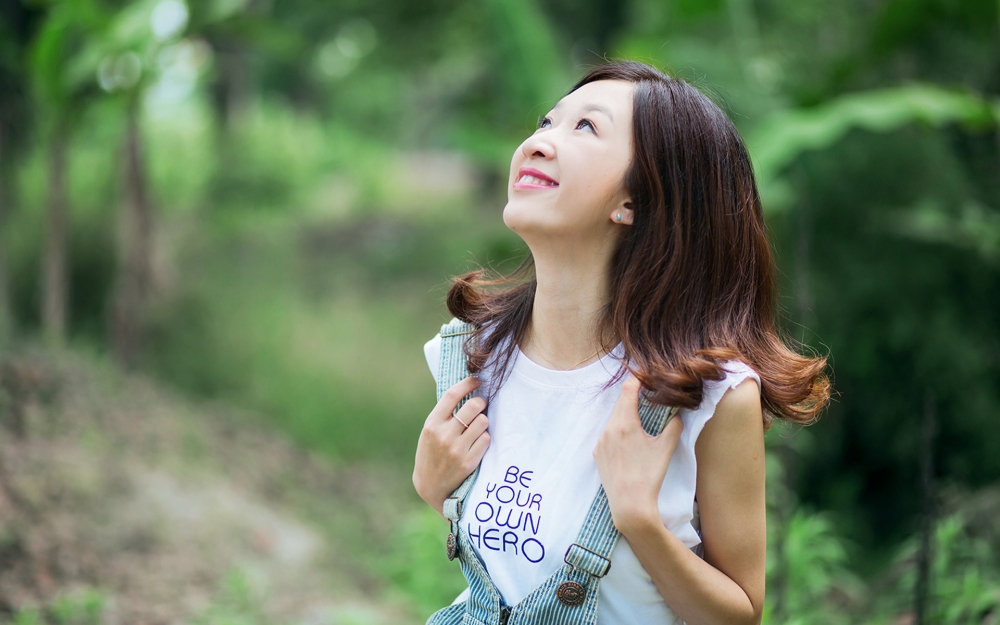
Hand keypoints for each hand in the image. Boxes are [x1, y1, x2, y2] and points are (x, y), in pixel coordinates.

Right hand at [413, 376, 490, 516]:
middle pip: (473, 406)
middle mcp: (444, 435)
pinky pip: (486, 439)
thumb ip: (445, 414)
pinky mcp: (469, 461)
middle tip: (481, 405)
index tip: (477, 380)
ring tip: (477, 427)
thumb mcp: (430, 431)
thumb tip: (468, 391)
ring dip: (483, 422)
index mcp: (432, 423)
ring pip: (483, 421)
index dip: (467, 383)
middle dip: (481, 403)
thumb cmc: (432, 452)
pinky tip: (477, 442)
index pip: (452, 395)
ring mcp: (457, 449)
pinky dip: (484, 437)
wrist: (430, 485)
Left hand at [594, 375, 682, 535]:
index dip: (637, 379)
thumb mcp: (666, 449)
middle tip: (645, 390)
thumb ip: (674, 427)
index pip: (628, 390)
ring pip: (613, 418)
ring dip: (625, 413)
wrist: (629, 504)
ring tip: (639, 414)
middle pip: (620, 402)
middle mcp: (609, 429)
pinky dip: (618, 429)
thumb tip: (679, 414)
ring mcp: (601, 441)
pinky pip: (608, 433)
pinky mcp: (597, 453)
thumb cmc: (649, 476)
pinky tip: (629, 439)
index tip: (645, 375)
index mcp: (625, 424)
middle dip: (632, 395)